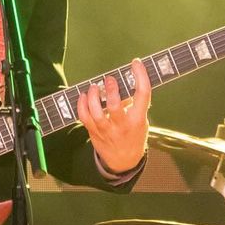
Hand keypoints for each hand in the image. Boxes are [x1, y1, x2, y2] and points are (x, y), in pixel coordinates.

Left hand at [77, 58, 150, 173]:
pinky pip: (84, 117)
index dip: (140, 76)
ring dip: (93, 97)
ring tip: (94, 87)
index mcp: (138, 119)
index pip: (142, 95)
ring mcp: (107, 130)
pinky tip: (83, 96)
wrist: (123, 161)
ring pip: (96, 113)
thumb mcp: (141, 121)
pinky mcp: (94, 133)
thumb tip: (125, 80)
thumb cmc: (134, 135)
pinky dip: (81, 105)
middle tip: (109, 79)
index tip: (136, 63)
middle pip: (114, 106)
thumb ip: (134, 104)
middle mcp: (122, 125)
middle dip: (111, 89)